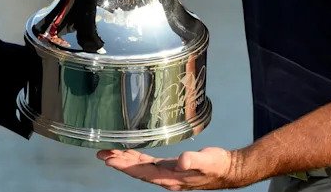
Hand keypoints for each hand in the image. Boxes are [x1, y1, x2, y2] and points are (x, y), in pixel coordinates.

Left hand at [97, 147, 238, 190]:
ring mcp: (168, 174)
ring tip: (110, 153)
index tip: (109, 159)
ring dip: (126, 160)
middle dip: (119, 162)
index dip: (125, 166)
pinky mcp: (172, 168)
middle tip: (101, 153)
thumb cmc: (219, 165)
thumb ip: (194, 160)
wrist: (229, 170)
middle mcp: (166, 178)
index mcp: (171, 178)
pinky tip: (132, 153)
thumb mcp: (208, 160)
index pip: (142, 172)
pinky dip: (138, 159)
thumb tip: (181, 161)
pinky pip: (150, 164)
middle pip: (137, 171)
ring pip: (141, 168)